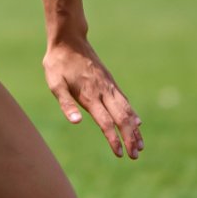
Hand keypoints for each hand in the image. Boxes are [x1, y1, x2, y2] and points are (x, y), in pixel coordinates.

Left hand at [43, 38, 143, 158]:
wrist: (69, 41)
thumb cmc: (58, 64)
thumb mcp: (55, 84)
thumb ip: (65, 104)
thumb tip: (76, 122)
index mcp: (90, 96)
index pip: (106, 123)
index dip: (113, 140)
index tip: (119, 154)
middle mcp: (104, 92)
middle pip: (122, 119)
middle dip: (130, 139)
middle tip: (135, 156)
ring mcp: (109, 87)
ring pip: (127, 111)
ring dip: (134, 130)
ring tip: (140, 146)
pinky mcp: (110, 82)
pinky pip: (125, 101)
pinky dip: (133, 114)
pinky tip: (137, 123)